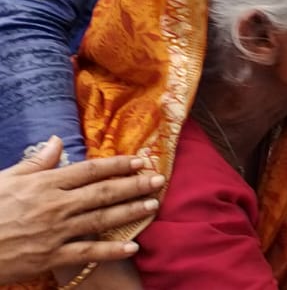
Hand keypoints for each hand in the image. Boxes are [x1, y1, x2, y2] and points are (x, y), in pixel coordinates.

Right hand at [0, 136, 163, 280]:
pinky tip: (132, 246)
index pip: (91, 170)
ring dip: (129, 212)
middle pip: (103, 193)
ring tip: (153, 205)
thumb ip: (36, 162)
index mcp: (46, 184)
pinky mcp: (50, 257)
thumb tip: (58, 141)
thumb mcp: (7, 179)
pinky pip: (87, 253)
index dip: (118, 165)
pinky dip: (110, 250)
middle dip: (134, 185)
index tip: (141, 160)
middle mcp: (56, 206)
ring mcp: (55, 233)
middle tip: (159, 180)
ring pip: (101, 220)